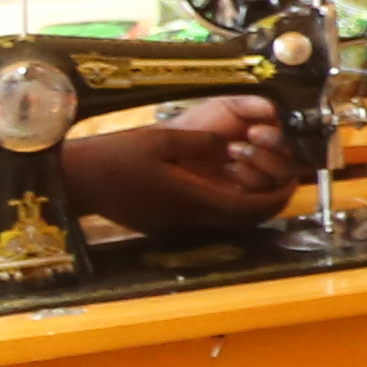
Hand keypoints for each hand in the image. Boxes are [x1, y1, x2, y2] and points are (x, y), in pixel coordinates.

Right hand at [63, 97, 296, 231]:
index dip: (273, 198)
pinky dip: (221, 206)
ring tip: (249, 177)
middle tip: (277, 179)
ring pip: (224, 223)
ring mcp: (174, 227)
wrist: (77, 181)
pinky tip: (219, 184)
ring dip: (243, 205)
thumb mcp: (159, 139)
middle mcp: (185, 220)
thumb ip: (199, 142)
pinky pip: (205, 221)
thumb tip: (228, 141)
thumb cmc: (114, 156)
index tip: (289, 182)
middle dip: (265, 203)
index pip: (245, 209)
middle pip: (240, 221)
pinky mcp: (164, 226)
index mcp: (188, 200)